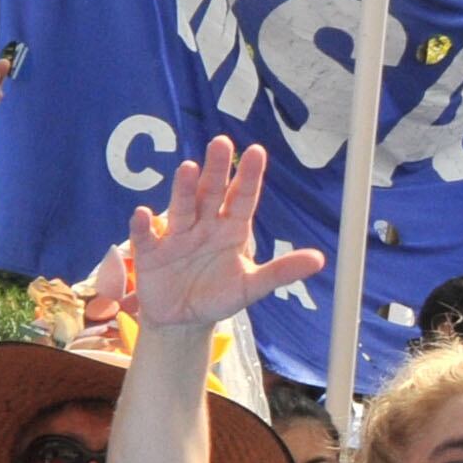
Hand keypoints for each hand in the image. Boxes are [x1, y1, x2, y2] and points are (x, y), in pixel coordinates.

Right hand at [122, 139, 320, 329]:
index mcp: (231, 230)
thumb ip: (281, 271)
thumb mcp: (252, 286)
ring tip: (187, 168)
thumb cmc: (218, 296)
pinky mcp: (150, 254)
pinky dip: (142, 226)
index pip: (242, 198)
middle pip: (211, 193)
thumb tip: (319, 259)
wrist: (183, 319)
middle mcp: (204, 226)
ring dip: (183, 189)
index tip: (257, 152)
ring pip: (181, 208)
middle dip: (216, 170)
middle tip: (221, 143)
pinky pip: (146, 237)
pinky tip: (142, 213)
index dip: (249, 176)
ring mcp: (176, 237)